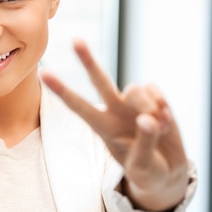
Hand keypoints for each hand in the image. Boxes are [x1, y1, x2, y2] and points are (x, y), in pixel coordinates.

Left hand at [40, 40, 188, 211]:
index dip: (61, 90)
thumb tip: (147, 119)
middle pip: (99, 80)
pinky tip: (165, 120)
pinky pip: (154, 88)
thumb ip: (144, 143)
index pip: (79, 106)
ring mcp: (134, 103)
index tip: (43, 72)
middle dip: (88, 60)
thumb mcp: (143, 167)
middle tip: (75, 39)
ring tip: (158, 128)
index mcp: (104, 128)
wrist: (169, 171)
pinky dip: (162, 104)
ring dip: (149, 107)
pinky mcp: (153, 98)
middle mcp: (115, 110)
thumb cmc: (148, 171)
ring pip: (135, 88)